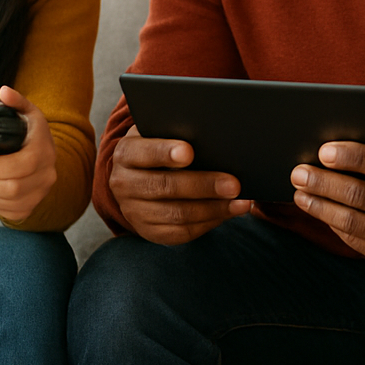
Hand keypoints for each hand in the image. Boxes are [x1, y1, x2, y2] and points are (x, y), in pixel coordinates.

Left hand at [0, 86, 59, 222]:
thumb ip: (16, 102)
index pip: (25, 164)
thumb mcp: (27, 114)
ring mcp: (40, 192)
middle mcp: (47, 173)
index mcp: (45, 150)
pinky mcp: (30, 206)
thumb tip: (4, 91)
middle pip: (13, 187)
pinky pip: (8, 212)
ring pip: (8, 201)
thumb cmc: (31, 136)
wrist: (46, 158)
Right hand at [109, 126, 251, 244]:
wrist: (137, 177)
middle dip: (203, 185)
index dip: (165, 152)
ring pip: (177, 214)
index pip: (144, 153)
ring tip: (240, 202)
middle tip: (233, 184)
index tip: (189, 152)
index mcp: (126, 153)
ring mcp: (135, 211)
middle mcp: (124, 184)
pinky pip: (181, 232)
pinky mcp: (150, 231)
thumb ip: (177, 132)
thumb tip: (211, 134)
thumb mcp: (159, 134)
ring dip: (213, 209)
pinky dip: (209, 223)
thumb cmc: (159, 147)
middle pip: (165, 187)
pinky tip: (229, 213)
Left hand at [290, 121, 364, 270]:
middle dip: (325, 182)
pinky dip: (333, 223)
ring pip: (353, 222)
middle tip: (298, 171)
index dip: (352, 157)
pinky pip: (356, 241)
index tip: (323, 150)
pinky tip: (319, 209)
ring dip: (320, 206)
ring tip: (300, 192)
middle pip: (362, 195)